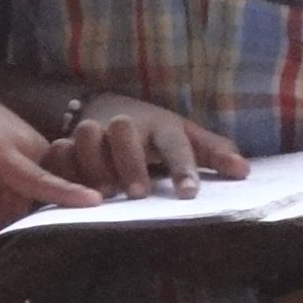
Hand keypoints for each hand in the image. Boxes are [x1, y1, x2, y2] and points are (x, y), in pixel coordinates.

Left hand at [0, 73, 106, 221]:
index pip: (36, 175)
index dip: (63, 191)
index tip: (94, 202)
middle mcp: (22, 146)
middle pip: (28, 198)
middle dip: (1, 226)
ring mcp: (28, 147)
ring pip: (27, 195)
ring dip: (0, 218)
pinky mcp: (27, 152)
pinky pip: (28, 185)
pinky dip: (6, 205)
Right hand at [55, 93, 248, 198]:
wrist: (107, 106)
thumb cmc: (155, 131)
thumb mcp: (185, 136)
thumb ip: (212, 152)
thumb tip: (243, 172)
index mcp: (160, 125)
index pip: (175, 144)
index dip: (183, 168)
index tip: (190, 195)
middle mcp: (125, 124)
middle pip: (124, 132)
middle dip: (130, 162)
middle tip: (139, 194)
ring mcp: (94, 130)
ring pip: (87, 136)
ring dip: (94, 164)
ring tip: (104, 195)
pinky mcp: (68, 141)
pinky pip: (59, 151)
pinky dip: (63, 167)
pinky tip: (70, 190)